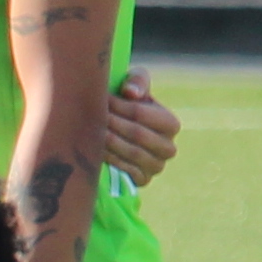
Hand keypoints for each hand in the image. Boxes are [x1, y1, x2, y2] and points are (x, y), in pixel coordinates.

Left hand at [101, 67, 178, 185]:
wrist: (122, 130)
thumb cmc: (128, 102)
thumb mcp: (135, 84)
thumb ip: (137, 81)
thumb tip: (130, 93)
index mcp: (171, 124)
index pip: (140, 114)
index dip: (117, 106)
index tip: (100, 100)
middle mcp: (169, 148)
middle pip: (136, 134)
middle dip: (111, 123)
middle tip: (91, 115)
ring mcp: (157, 167)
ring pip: (131, 153)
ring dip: (108, 141)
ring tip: (90, 130)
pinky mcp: (143, 181)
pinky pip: (127, 171)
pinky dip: (110, 159)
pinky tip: (95, 149)